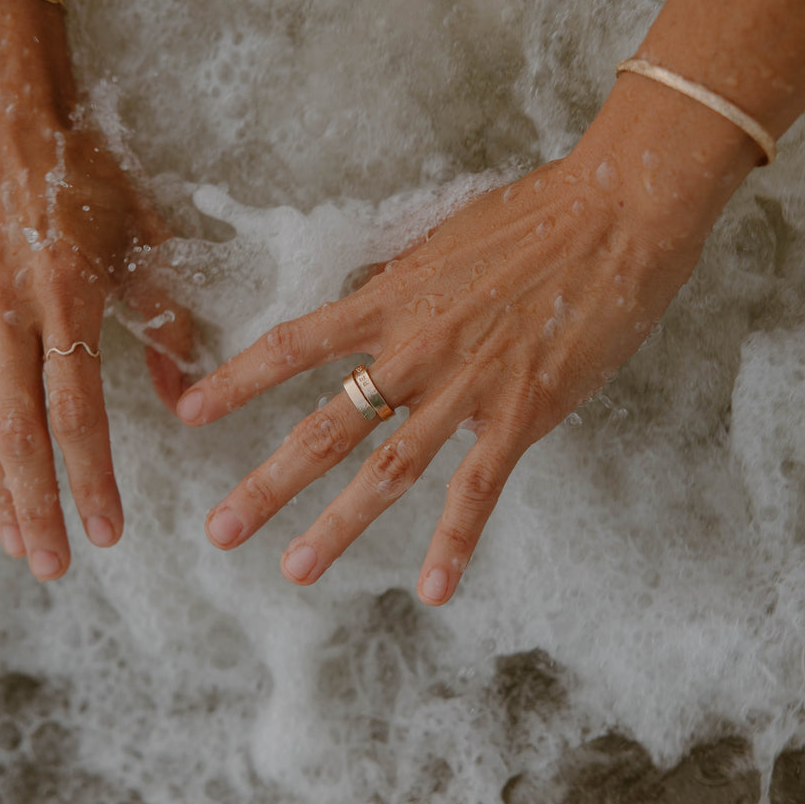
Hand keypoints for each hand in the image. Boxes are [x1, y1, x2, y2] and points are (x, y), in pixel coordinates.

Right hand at [0, 107, 192, 579]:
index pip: (79, 413)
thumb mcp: (143, 235)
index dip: (94, 479)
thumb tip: (183, 397)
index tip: (111, 532)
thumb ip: (165, 318)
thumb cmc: (85, 170)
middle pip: (21, 434)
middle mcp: (8, 312)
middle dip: (41, 507)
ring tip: (18, 549)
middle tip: (57, 568)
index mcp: (68, 297)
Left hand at [176, 105, 751, 602]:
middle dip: (266, 483)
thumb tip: (372, 295)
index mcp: (390, 298)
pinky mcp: (521, 413)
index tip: (187, 414)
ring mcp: (465, 386)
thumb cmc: (538, 214)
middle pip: (324, 426)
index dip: (236, 380)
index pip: (293, 344)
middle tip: (217, 530)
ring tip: (293, 570)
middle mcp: (413, 348)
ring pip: (385, 468)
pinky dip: (453, 544)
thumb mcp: (446, 238)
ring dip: (336, 525)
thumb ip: (402, 279)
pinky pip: (476, 490)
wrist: (617, 212)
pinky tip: (432, 591)